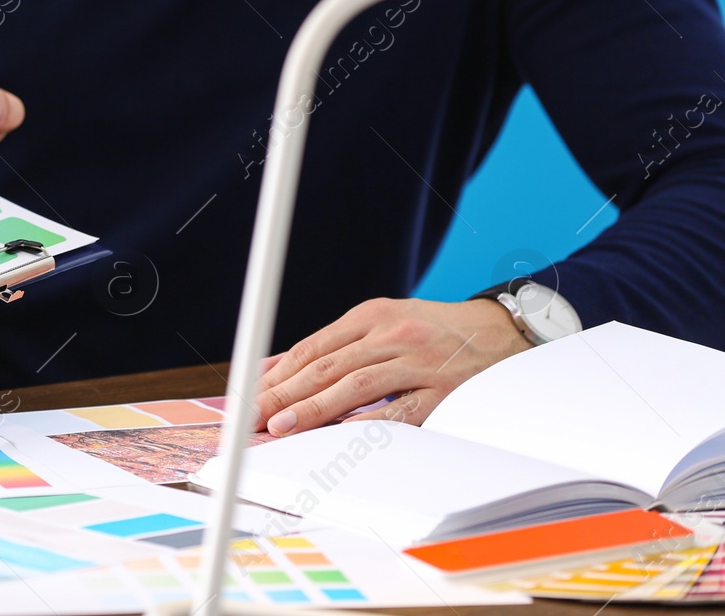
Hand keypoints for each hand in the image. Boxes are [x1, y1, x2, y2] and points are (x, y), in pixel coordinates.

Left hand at [253, 297, 532, 434]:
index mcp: (372, 315)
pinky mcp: (444, 391)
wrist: (503, 332)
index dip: (275, 374)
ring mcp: (419, 362)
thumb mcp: (381, 324)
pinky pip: (399, 411)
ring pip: (354, 385)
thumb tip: (272, 369)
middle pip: (325, 366)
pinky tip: (338, 435)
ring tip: (280, 426)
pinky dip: (366, 423)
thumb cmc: (433, 332)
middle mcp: (392, 334)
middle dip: (281, 394)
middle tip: (250, 417)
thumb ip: (330, 347)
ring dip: (312, 408)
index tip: (245, 396)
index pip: (311, 348)